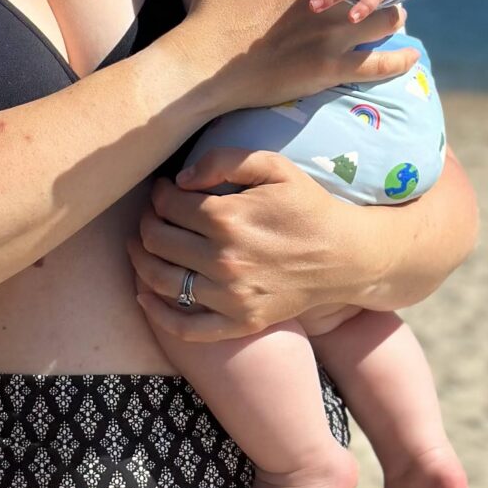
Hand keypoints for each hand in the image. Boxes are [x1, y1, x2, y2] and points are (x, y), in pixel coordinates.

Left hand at [129, 149, 362, 342]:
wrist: (346, 257)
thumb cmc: (309, 208)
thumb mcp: (276, 167)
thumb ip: (226, 160)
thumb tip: (182, 178)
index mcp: (228, 218)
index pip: (167, 205)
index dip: (159, 194)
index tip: (165, 190)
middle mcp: (223, 260)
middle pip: (157, 240)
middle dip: (147, 222)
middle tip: (154, 214)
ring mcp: (229, 296)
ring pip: (159, 280)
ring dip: (140, 260)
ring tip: (142, 245)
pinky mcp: (238, 322)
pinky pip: (185, 326)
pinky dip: (156, 313)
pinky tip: (143, 295)